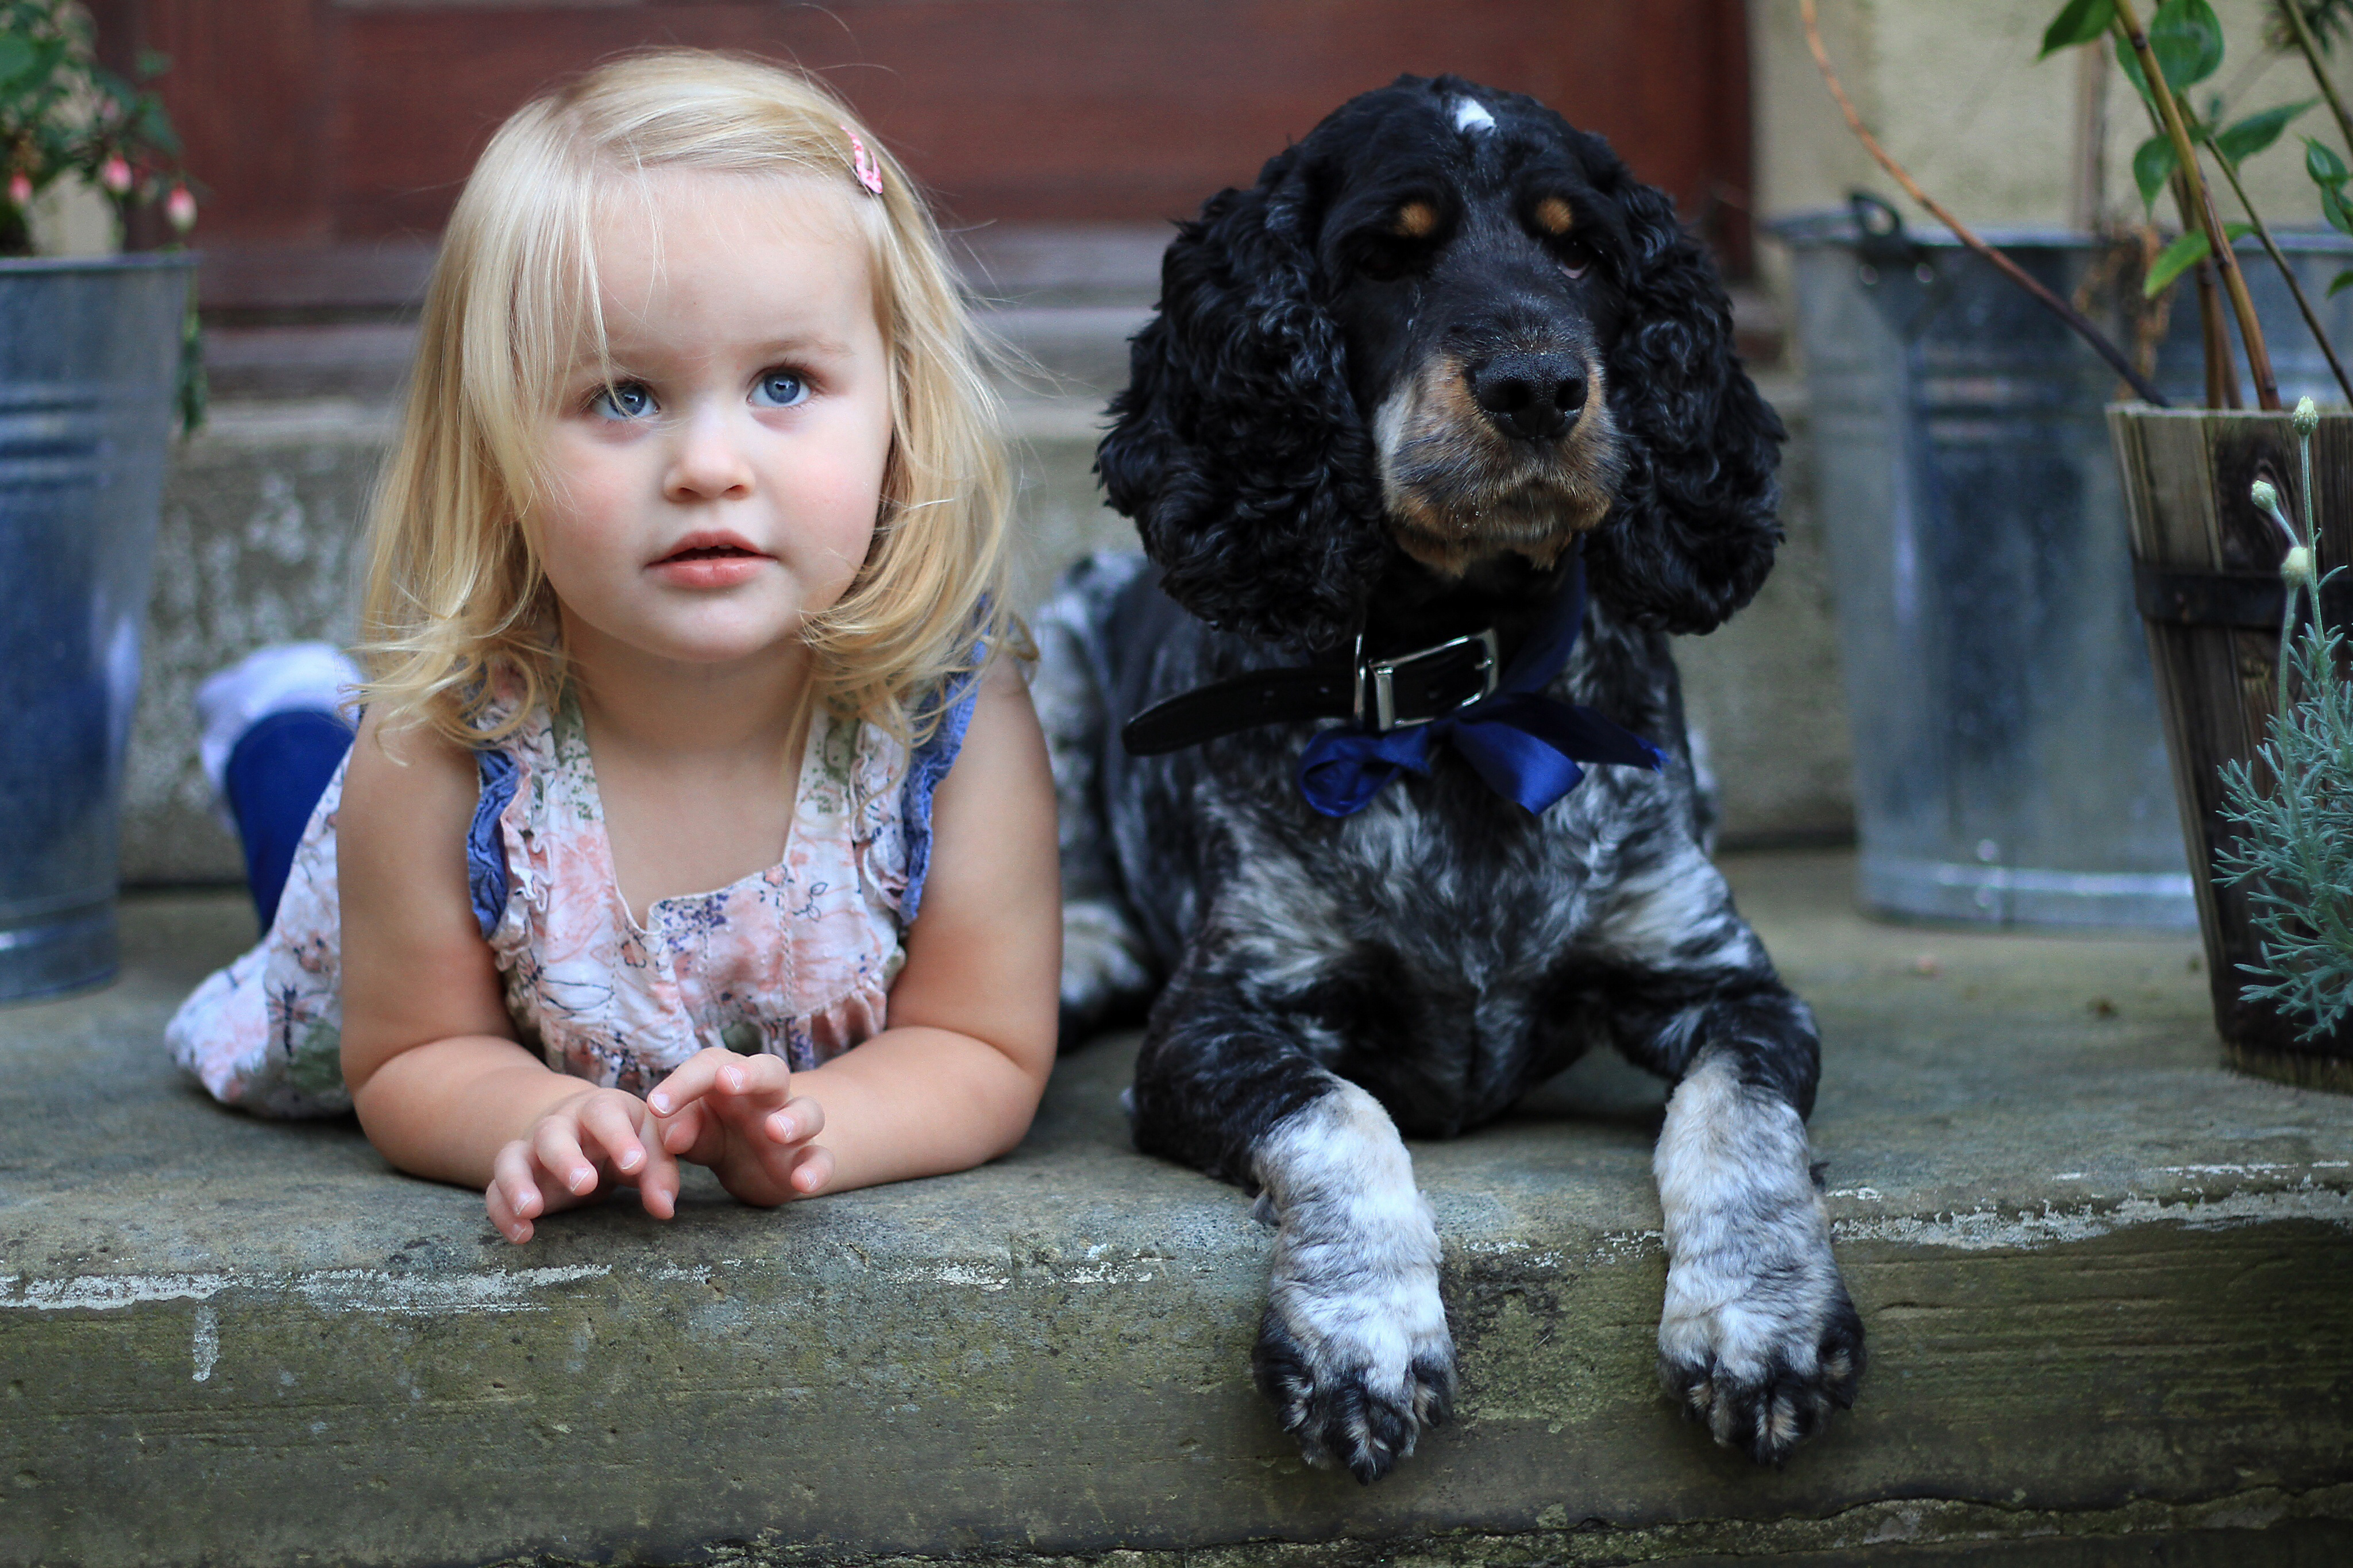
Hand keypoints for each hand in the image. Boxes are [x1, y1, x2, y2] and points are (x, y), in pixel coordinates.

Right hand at [486, 1085, 680, 1243]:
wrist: (585, 1130)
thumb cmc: (627, 1137)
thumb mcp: (651, 1145)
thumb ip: (660, 1173)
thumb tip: (664, 1209)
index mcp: (599, 1109)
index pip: (605, 1113)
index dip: (619, 1137)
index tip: (635, 1164)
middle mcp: (560, 1125)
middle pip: (552, 1133)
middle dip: (566, 1158)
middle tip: (585, 1185)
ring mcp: (531, 1151)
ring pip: (512, 1157)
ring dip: (518, 1183)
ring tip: (532, 1210)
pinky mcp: (515, 1177)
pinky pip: (495, 1190)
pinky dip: (503, 1212)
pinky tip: (523, 1236)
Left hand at [647, 1047, 831, 1204]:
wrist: (752, 1164)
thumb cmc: (715, 1133)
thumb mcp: (693, 1130)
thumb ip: (681, 1129)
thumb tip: (672, 1137)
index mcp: (731, 1080)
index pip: (712, 1064)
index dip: (684, 1081)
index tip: (655, 1106)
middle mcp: (766, 1097)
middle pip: (771, 1070)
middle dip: (751, 1073)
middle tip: (726, 1081)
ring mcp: (792, 1128)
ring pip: (808, 1110)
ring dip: (794, 1118)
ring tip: (774, 1130)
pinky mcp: (805, 1159)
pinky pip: (822, 1159)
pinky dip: (817, 1169)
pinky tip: (802, 1182)